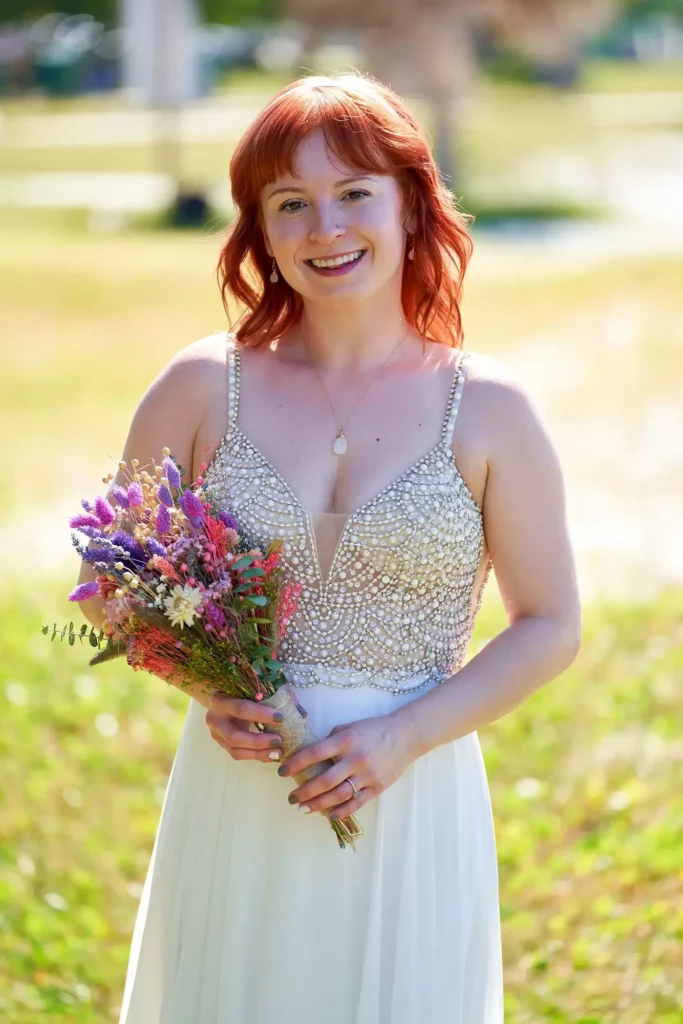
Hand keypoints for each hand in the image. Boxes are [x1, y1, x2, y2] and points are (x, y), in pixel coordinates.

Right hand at [205, 692, 283, 762]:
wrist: (220, 699)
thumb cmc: (240, 691)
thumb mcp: (252, 688)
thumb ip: (273, 695)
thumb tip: (297, 709)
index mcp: (221, 700)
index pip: (241, 709)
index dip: (261, 714)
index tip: (281, 718)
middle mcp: (215, 719)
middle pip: (235, 737)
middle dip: (258, 741)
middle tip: (279, 741)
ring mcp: (217, 735)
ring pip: (236, 751)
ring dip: (258, 754)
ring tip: (277, 753)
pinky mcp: (222, 745)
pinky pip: (238, 755)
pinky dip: (256, 756)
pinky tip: (271, 755)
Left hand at [278, 711, 416, 819]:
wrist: (405, 736)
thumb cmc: (373, 730)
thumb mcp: (349, 727)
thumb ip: (331, 740)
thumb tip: (311, 754)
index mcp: (346, 741)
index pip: (314, 753)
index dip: (296, 764)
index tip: (282, 771)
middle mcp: (355, 759)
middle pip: (324, 780)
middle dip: (304, 791)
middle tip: (291, 797)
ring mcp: (367, 775)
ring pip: (338, 795)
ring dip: (318, 804)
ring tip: (303, 808)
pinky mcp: (378, 787)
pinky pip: (357, 802)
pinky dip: (341, 811)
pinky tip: (329, 815)